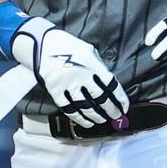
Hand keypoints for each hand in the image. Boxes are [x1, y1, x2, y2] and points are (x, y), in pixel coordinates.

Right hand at [13, 20, 128, 127]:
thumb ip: (99, 66)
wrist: (43, 45)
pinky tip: (86, 122)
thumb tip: (109, 84)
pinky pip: (69, 109)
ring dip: (96, 116)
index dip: (120, 98)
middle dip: (111, 110)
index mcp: (92, 64)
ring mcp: (68, 84)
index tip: (124, 107)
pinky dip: (79, 118)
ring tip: (102, 120)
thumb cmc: (69, 46)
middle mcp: (82, 75)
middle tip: (116, 116)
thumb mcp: (89, 50)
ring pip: (86, 107)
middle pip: (101, 98)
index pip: (111, 84)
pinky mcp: (55, 91)